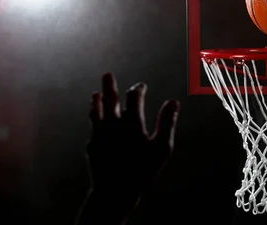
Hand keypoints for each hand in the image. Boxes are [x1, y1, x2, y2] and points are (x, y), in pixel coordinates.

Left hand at [86, 73, 178, 207]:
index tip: (141, 86)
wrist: (114, 191)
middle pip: (111, 99)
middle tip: (107, 74)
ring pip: (98, 110)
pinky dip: (94, 114)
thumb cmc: (143, 170)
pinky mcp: (92, 144)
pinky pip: (92, 124)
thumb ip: (167, 122)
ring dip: (98, 100)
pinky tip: (94, 114)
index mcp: (132, 123)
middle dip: (110, 86)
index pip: (134, 97)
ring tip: (97, 93)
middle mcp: (114, 124)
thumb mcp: (161, 147)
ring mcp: (100, 134)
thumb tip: (173, 101)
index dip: (138, 89)